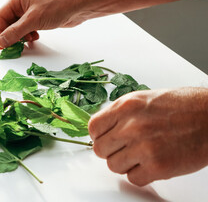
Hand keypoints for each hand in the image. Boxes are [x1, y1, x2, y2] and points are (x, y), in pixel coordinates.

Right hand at [0, 0, 84, 47]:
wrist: (77, 8)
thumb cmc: (57, 7)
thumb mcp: (33, 20)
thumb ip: (15, 32)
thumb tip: (1, 41)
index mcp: (17, 0)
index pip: (0, 17)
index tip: (0, 45)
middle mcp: (21, 6)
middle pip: (8, 24)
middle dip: (10, 36)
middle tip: (13, 47)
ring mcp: (30, 14)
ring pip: (18, 29)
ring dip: (20, 37)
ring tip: (27, 41)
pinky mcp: (38, 20)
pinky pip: (27, 31)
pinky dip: (28, 36)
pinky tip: (35, 38)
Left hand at [88, 87, 207, 185]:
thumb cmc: (184, 106)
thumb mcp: (144, 99)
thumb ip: (121, 113)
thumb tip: (105, 127)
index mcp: (126, 106)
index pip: (93, 128)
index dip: (98, 136)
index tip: (106, 138)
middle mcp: (131, 126)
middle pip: (100, 150)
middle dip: (110, 151)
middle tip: (124, 149)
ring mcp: (144, 147)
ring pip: (114, 166)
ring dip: (125, 164)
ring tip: (140, 156)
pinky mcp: (158, 166)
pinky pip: (133, 178)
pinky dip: (140, 174)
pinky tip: (151, 164)